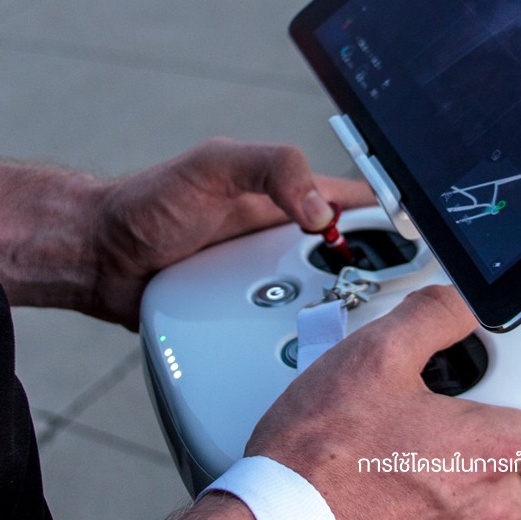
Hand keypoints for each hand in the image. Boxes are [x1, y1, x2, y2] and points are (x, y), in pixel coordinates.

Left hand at [0, 139, 373, 327]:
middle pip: (351, 258)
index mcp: (288, 193)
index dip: (392, 214)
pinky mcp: (247, 317)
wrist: (99, 258)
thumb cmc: (149, 202)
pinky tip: (310, 353)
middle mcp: (284, 238)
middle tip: (391, 298)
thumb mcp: (214, 167)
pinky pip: (285, 329)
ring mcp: (267, 280)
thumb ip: (271, 169)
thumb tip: (321, 212)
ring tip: (354, 329)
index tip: (420, 238)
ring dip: (337, 312)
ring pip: (324, 300)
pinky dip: (300, 338)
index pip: (357, 199)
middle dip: (374, 275)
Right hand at [246, 285, 520, 519]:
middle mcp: (482, 505)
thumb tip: (459, 299)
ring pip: (515, 514)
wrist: (279, 513)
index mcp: (485, 453)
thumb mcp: (374, 355)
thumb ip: (430, 316)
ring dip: (510, 478)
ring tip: (470, 444)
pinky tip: (427, 470)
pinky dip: (467, 500)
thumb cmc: (319, 452)